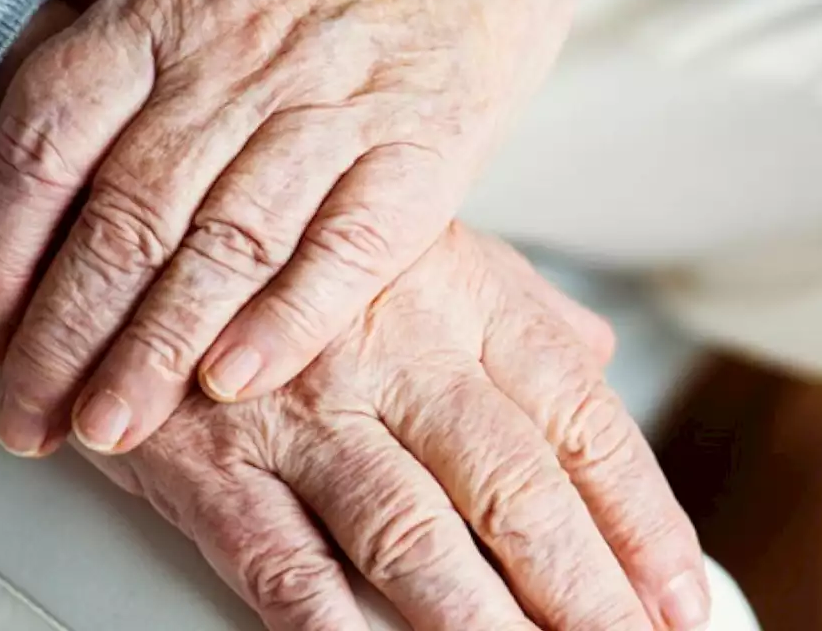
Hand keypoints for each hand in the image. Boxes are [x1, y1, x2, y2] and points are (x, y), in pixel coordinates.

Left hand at [0, 0, 646, 455]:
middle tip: (28, 416)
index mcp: (165, 9)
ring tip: (108, 428)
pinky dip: (286, 321)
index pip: (50, 135)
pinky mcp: (419, 156)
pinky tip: (234, 382)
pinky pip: (346, 250)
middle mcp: (238, 63)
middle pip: (128, 216)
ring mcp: (333, 110)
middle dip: (65, 333)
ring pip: (225, 247)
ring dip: (157, 350)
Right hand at [82, 223, 708, 629]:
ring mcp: (299, 410)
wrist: (141, 231)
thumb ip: (514, 309)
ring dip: (483, 627)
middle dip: (586, 592)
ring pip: (411, 535)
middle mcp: (392, 352)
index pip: (578, 419)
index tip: (680, 596)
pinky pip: (282, 564)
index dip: (642, 518)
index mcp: (460, 297)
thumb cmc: (295, 249)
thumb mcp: (421, 244)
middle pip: (513, 488)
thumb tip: (600, 359)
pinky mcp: (211, 464)